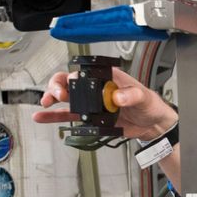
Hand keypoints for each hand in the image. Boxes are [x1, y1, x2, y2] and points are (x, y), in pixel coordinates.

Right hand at [32, 66, 178, 140]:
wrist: (153, 124)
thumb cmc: (150, 105)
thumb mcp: (144, 97)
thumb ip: (132, 95)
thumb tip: (118, 97)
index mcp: (107, 77)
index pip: (84, 73)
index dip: (73, 77)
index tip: (70, 85)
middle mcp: (96, 88)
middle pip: (69, 82)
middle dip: (58, 86)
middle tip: (58, 95)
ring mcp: (92, 103)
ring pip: (65, 98)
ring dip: (52, 99)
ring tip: (45, 103)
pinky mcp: (91, 117)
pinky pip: (69, 115)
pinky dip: (55, 116)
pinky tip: (43, 117)